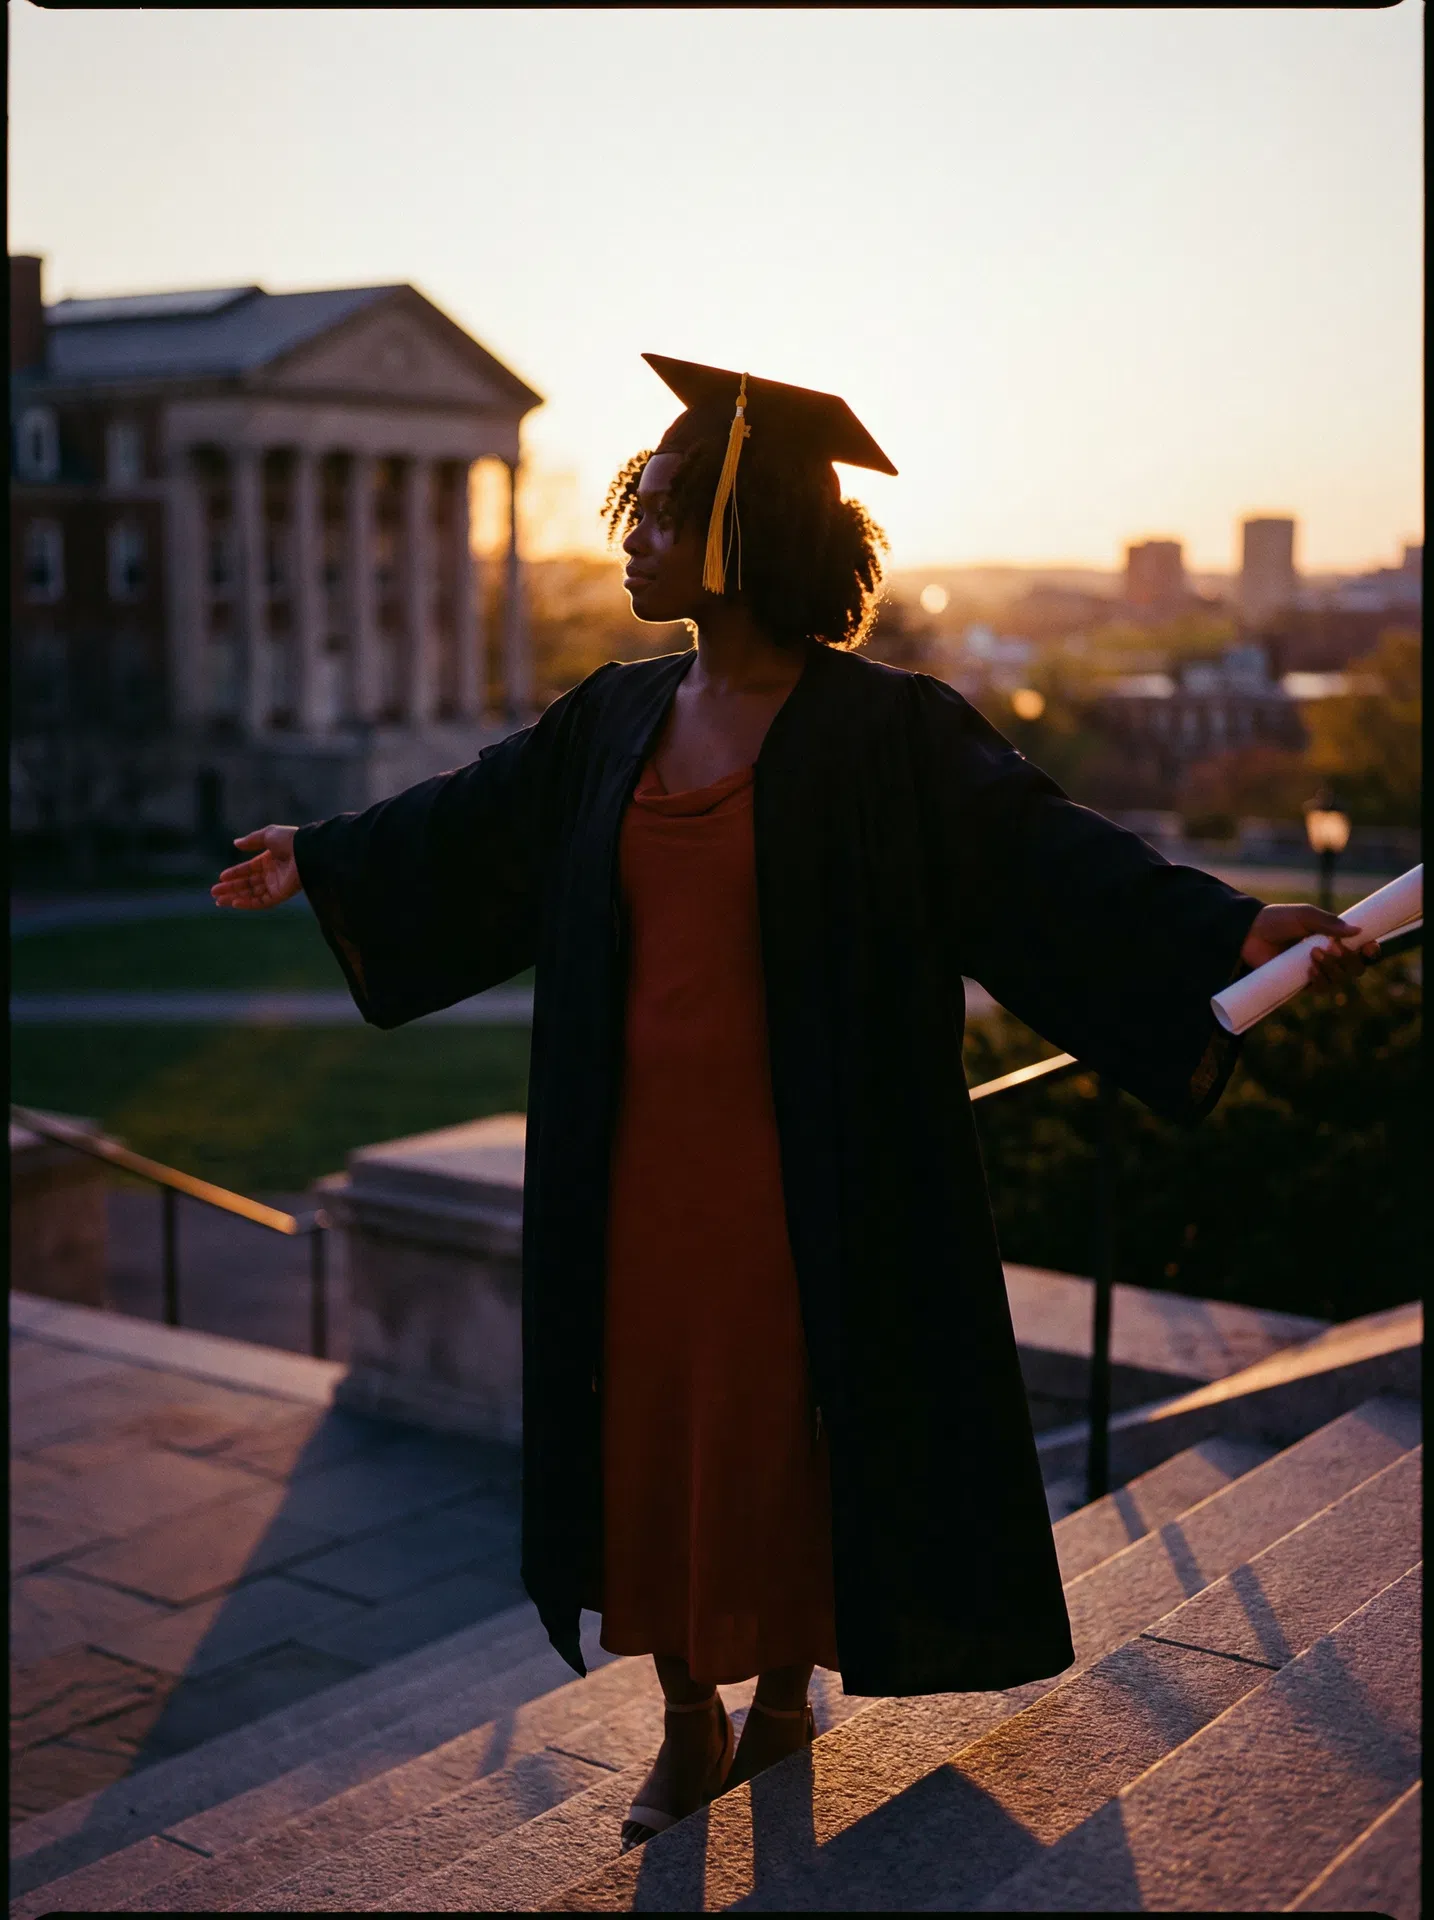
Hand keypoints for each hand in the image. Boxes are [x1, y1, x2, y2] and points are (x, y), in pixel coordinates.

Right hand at [212, 826, 300, 910]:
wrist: (307, 851)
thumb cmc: (290, 840)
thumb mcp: (268, 835)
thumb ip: (252, 840)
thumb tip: (236, 843)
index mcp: (270, 860)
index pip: (248, 869)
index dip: (234, 873)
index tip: (221, 877)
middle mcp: (272, 874)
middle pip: (248, 884)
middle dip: (231, 888)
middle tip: (214, 893)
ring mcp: (277, 885)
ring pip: (252, 894)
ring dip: (235, 897)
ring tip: (219, 901)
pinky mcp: (281, 894)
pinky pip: (262, 902)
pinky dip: (248, 903)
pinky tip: (234, 902)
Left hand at [1240, 903, 1379, 990]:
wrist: (1250, 932)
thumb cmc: (1278, 920)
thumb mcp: (1305, 915)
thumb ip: (1329, 923)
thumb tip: (1357, 931)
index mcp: (1333, 939)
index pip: (1360, 950)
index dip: (1370, 951)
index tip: (1369, 946)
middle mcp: (1328, 957)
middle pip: (1355, 968)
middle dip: (1349, 960)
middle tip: (1333, 947)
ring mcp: (1315, 971)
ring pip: (1339, 980)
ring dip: (1333, 969)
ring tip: (1314, 953)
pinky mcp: (1299, 983)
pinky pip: (1320, 989)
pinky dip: (1320, 981)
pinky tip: (1311, 970)